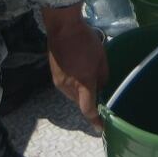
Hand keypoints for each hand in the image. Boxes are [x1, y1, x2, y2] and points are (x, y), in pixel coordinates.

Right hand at [43, 4, 108, 130]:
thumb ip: (103, 76)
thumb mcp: (101, 58)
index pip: (89, 109)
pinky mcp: (54, 76)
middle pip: (80, 103)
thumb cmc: (85, 41)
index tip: (101, 128)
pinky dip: (74, 87)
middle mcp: (69, 87)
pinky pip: (66, 88)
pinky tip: (79, 76)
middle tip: (99, 100)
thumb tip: (101, 87)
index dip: (95, 120)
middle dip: (89, 105)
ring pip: (72, 96)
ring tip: (89, 85)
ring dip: (81, 95)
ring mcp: (59, 82)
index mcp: (83, 83)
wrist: (63, 28)